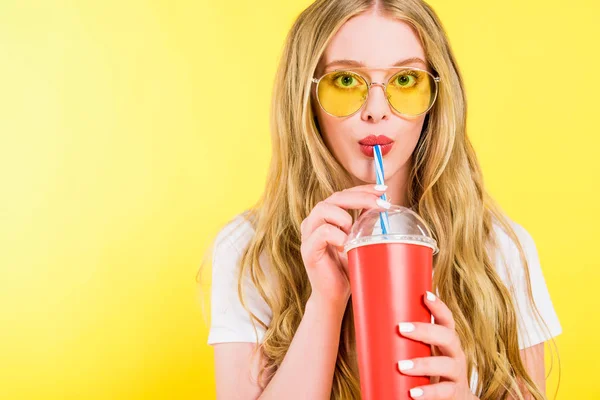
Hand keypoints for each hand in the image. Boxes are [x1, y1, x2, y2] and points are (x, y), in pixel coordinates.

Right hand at [300, 184, 389, 308]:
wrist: (334, 296)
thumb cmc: (347, 268)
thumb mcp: (358, 241)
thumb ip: (363, 223)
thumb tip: (382, 204)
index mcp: (326, 217)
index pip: (343, 194)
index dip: (362, 189)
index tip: (383, 190)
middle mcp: (314, 221)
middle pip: (335, 197)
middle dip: (360, 198)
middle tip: (381, 205)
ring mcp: (308, 235)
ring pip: (324, 209)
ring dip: (344, 217)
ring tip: (354, 233)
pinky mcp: (308, 250)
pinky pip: (322, 232)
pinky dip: (337, 236)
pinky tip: (346, 246)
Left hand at [396, 291, 478, 399]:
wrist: (456, 399)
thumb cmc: (433, 371)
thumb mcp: (424, 353)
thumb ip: (407, 343)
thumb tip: (370, 326)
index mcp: (447, 341)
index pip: (447, 320)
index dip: (439, 307)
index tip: (425, 295)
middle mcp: (456, 354)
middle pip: (447, 337)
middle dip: (425, 331)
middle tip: (401, 328)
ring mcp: (457, 374)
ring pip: (445, 365)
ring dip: (423, 364)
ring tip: (401, 366)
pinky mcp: (455, 394)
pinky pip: (445, 392)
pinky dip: (429, 392)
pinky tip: (413, 393)